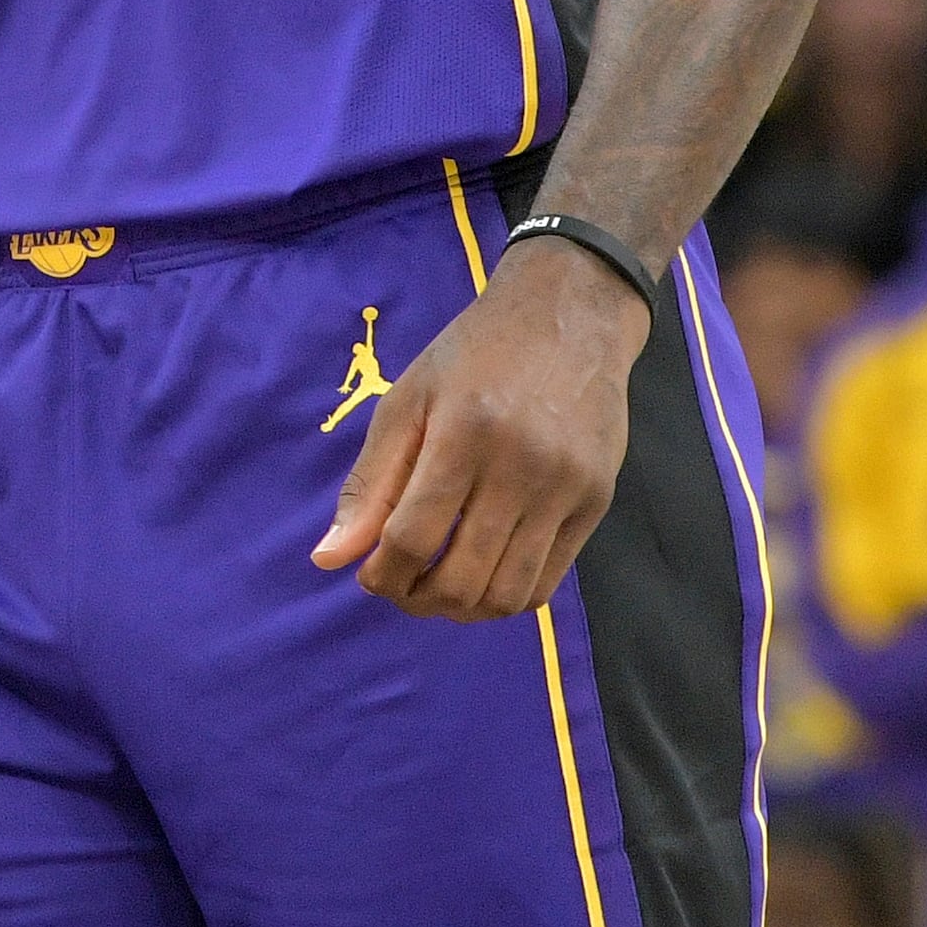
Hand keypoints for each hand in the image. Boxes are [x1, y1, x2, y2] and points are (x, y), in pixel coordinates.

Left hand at [309, 243, 637, 621]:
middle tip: (398, 587)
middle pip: (462, 579)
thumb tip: (329, 558)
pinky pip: (549, 581)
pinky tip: (480, 578)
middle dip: (417, 599)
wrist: (569, 317)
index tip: (367, 574)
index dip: (381, 573)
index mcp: (462, 436)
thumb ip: (370, 483)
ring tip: (436, 590)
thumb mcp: (407, 401)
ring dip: (462, 610)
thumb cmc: (473, 355)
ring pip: (509, 593)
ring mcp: (567, 490)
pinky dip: (506, 596)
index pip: (413, 538)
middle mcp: (521, 468)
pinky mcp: (598, 503)